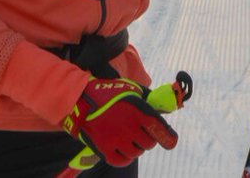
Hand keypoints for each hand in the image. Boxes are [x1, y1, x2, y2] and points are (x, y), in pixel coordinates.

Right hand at [61, 77, 177, 166]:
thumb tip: (165, 108)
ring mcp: (117, 140)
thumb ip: (148, 100)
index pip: (161, 130)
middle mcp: (130, 127)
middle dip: (147, 138)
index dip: (168, 138)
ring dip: (135, 147)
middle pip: (149, 143)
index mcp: (139, 111)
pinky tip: (121, 148)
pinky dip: (124, 156)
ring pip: (136, 152)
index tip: (170, 141)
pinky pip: (122, 161)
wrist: (79, 100)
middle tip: (140, 133)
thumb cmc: (107, 93)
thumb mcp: (130, 89)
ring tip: (127, 138)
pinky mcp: (105, 150)